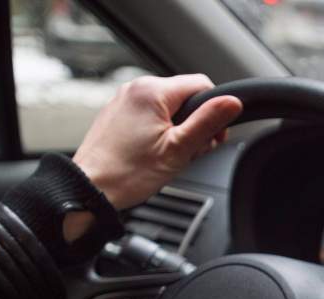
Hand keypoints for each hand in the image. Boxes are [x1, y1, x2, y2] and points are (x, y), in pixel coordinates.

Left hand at [71, 74, 242, 210]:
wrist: (90, 187)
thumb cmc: (128, 173)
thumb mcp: (179, 149)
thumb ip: (208, 122)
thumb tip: (233, 102)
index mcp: (153, 91)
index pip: (202, 85)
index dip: (215, 111)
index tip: (213, 138)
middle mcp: (136, 88)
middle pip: (185, 97)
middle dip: (195, 124)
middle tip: (189, 152)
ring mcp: (124, 99)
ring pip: (168, 107)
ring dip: (178, 130)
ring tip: (169, 155)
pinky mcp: (118, 112)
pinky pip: (150, 114)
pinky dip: (160, 131)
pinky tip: (153, 153)